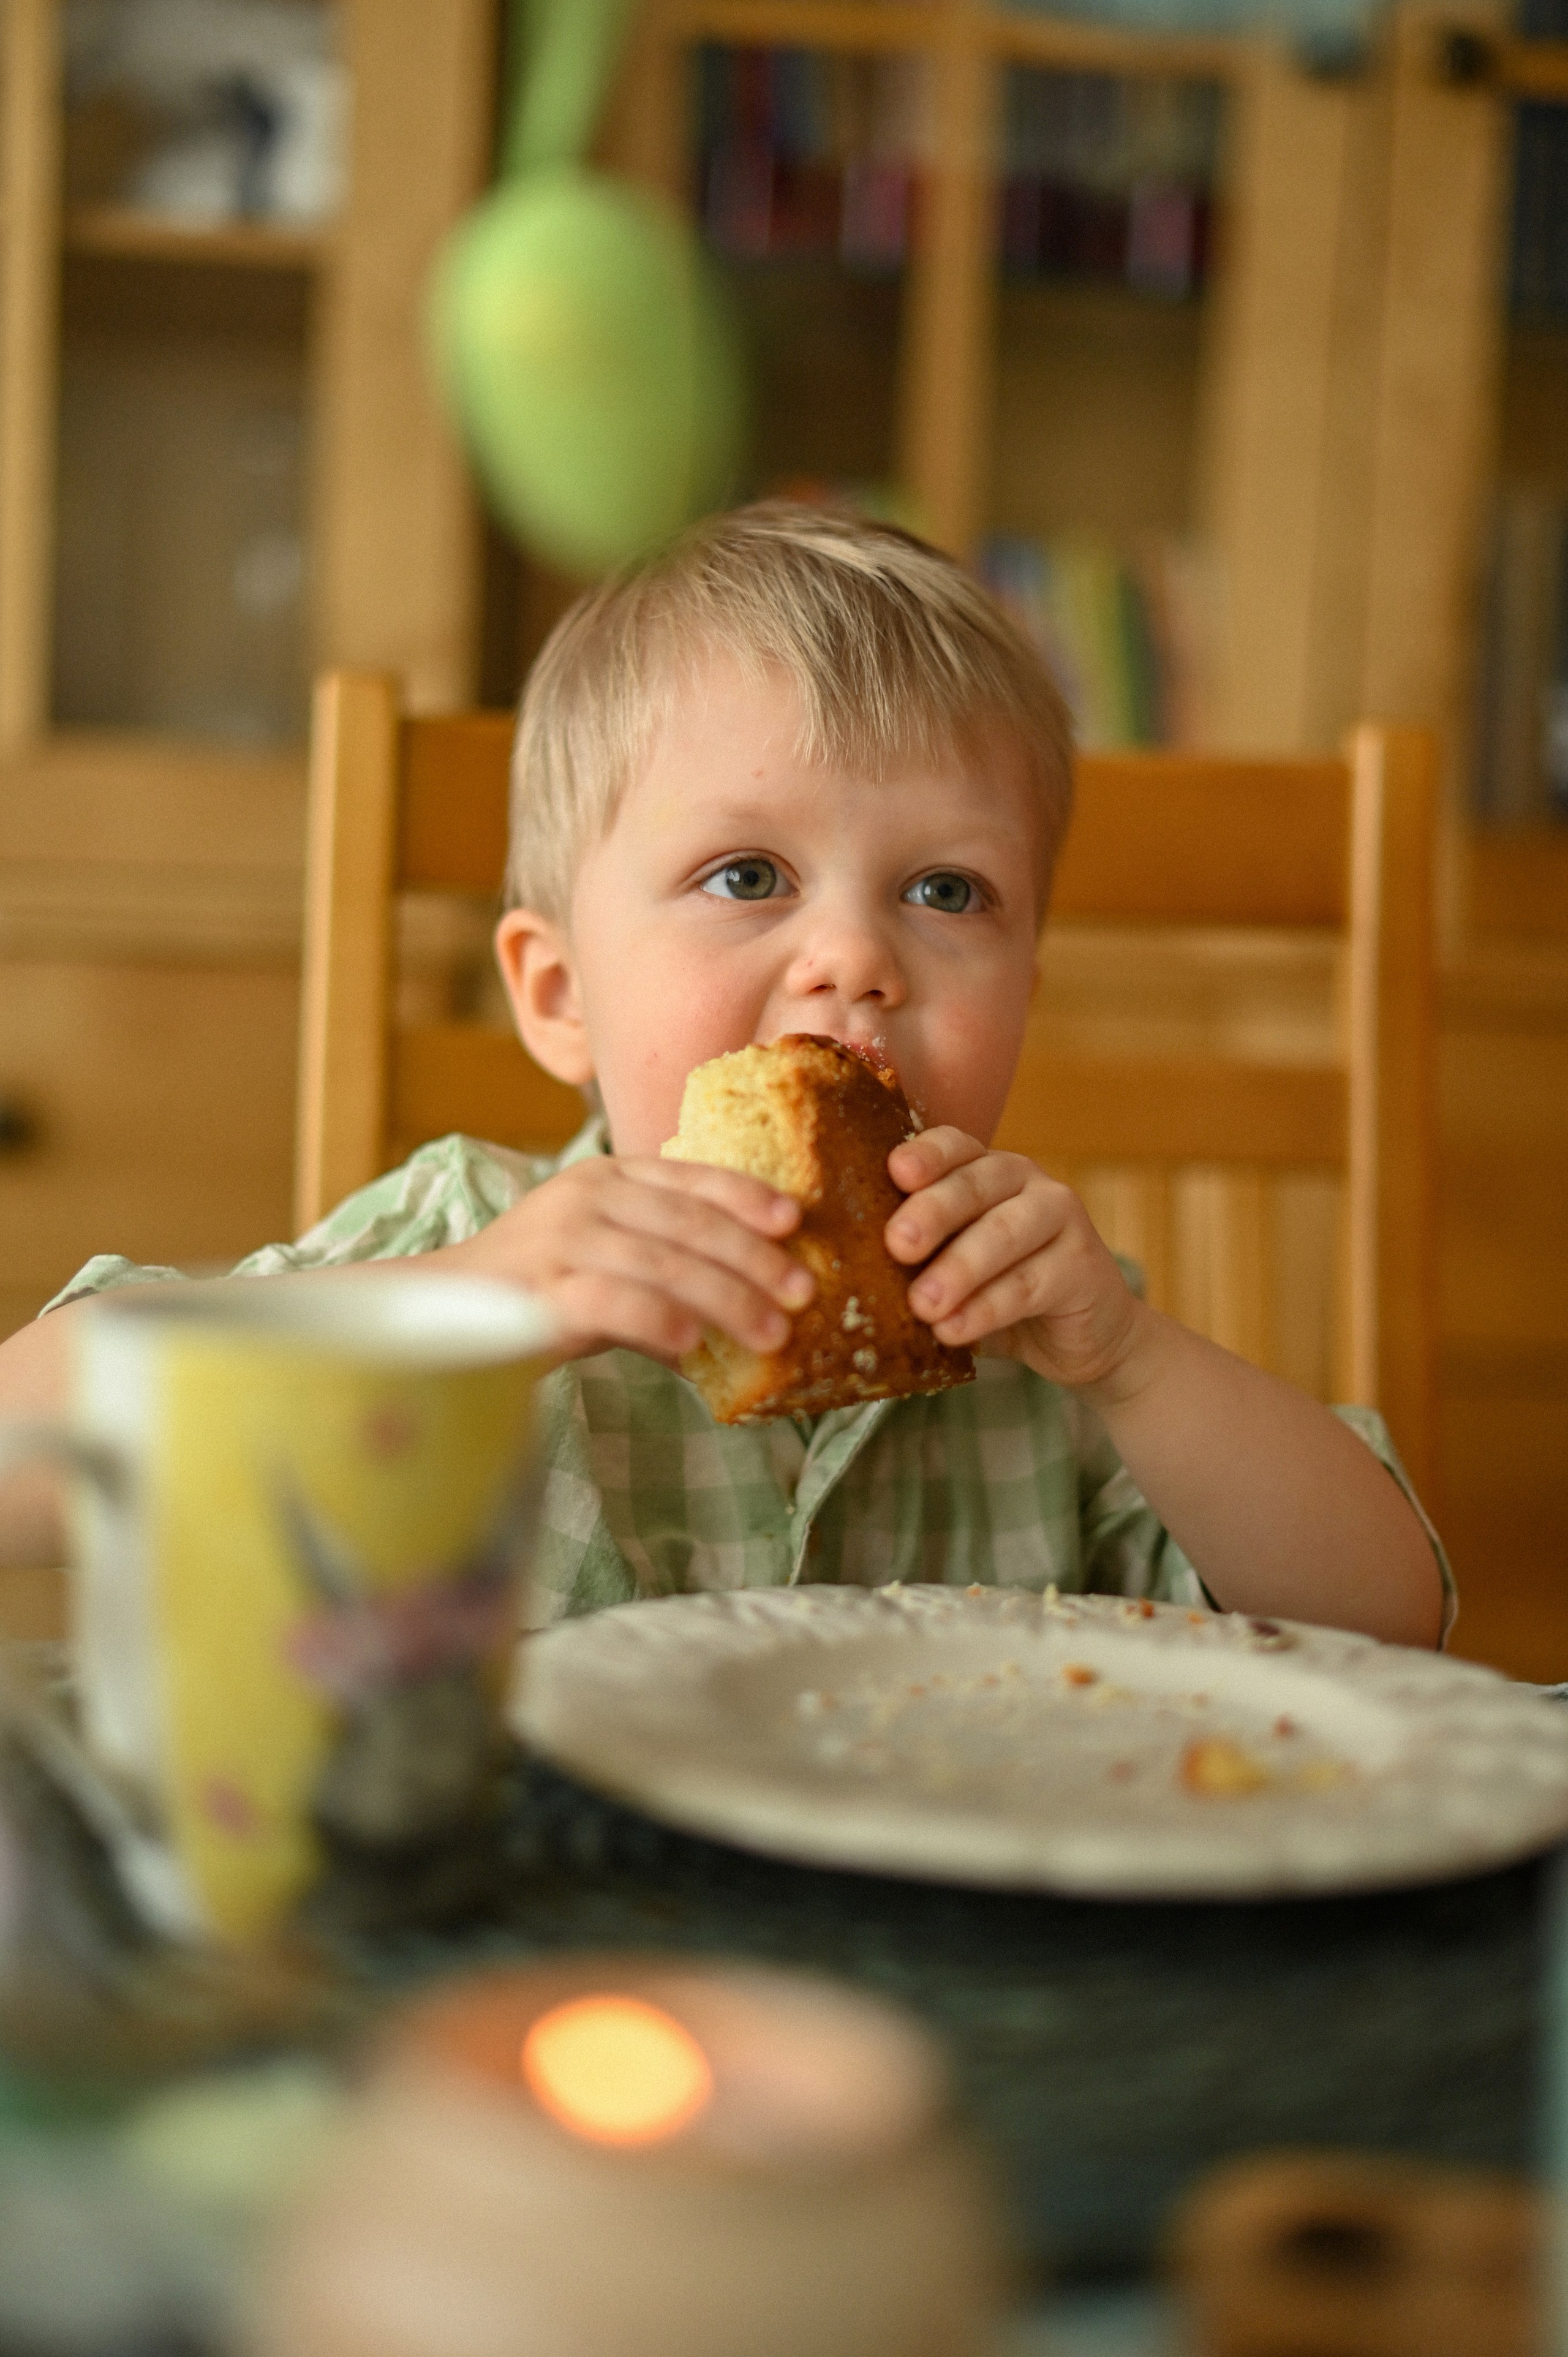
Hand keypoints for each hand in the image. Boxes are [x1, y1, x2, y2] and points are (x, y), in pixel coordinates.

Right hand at [443, 1156, 813, 1365]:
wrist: (440, 1315)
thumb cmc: (537, 1289)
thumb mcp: (604, 1254)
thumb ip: (665, 1261)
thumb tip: (753, 1295)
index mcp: (606, 1178)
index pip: (690, 1176)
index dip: (745, 1195)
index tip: (794, 1221)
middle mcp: (585, 1199)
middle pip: (689, 1222)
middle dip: (754, 1257)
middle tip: (802, 1292)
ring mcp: (560, 1243)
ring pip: (664, 1264)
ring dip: (727, 1299)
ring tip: (772, 1332)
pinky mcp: (539, 1294)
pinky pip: (614, 1304)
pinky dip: (661, 1322)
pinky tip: (694, 1348)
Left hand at [885, 1128, 1144, 1390]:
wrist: (1082, 1336)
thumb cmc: (999, 1294)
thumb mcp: (952, 1269)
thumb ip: (915, 1261)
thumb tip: (844, 1275)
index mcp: (984, 1171)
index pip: (954, 1146)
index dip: (926, 1155)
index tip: (895, 1172)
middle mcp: (1026, 1181)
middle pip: (975, 1185)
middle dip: (933, 1212)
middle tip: (897, 1243)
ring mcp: (1061, 1218)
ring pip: (1005, 1233)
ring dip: (960, 1268)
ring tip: (923, 1305)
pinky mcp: (1084, 1265)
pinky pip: (1030, 1284)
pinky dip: (988, 1309)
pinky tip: (954, 1331)